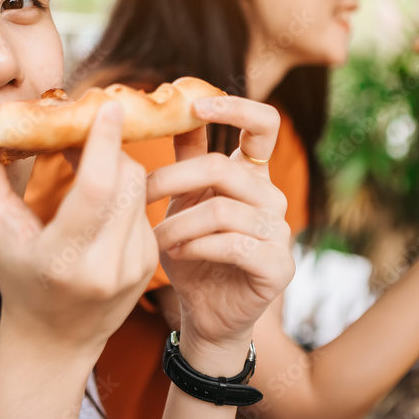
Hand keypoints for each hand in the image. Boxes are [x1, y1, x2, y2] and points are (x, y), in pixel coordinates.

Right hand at [0, 102, 156, 359]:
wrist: (54, 337)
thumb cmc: (17, 274)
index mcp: (63, 260)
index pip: (96, 190)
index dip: (105, 143)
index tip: (108, 107)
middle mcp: (106, 267)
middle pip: (126, 180)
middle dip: (108, 147)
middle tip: (82, 131)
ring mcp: (134, 268)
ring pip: (139, 188)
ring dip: (115, 165)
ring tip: (86, 162)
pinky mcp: (149, 263)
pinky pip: (143, 206)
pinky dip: (123, 190)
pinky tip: (99, 196)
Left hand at [147, 96, 293, 371]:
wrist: (203, 311)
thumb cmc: (190, 251)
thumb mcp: (182, 199)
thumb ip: (184, 156)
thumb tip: (159, 106)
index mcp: (252, 174)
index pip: (263, 125)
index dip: (235, 108)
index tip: (196, 106)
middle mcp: (272, 197)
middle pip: (225, 168)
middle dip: (173, 179)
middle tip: (138, 195)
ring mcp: (279, 231)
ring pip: (222, 210)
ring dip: (177, 224)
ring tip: (154, 238)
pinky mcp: (278, 265)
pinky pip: (232, 245)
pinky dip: (196, 247)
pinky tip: (176, 255)